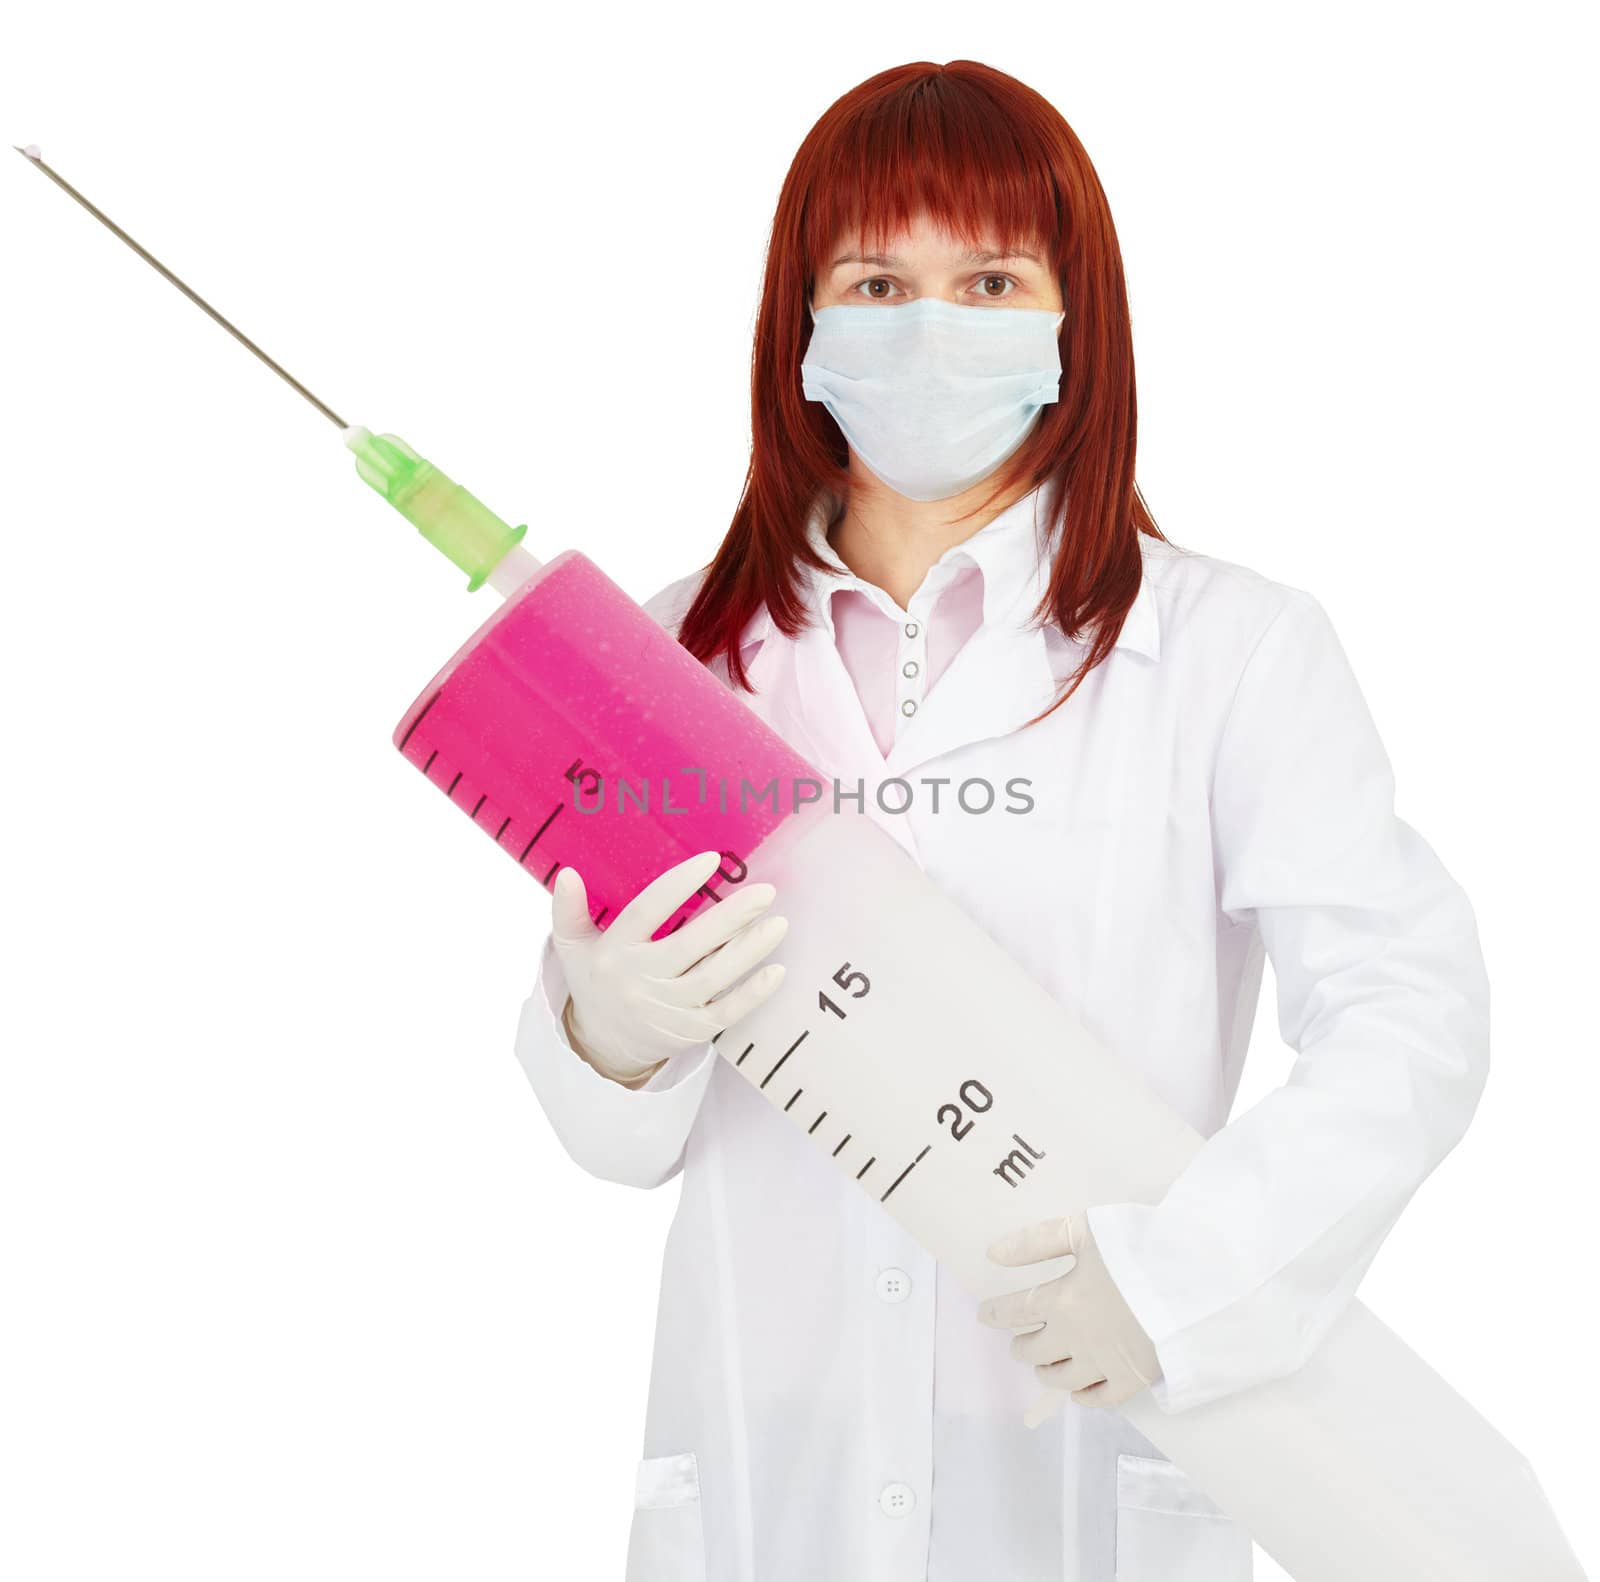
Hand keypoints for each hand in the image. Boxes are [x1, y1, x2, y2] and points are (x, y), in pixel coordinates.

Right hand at [551, 849, 788, 1082]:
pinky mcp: (691, 1031)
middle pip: (690, 945)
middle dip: (731, 917)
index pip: (647, 912)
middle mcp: (641, 980)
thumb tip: (567, 873)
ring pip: (715, 977)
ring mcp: (668, 1008)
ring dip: (750, 950)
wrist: (603, 1046)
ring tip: (779, 923)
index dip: (678, 885)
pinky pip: (726, 1012)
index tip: (712, 860)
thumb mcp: (572, 947)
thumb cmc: (596, 981)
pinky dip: (753, 994)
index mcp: (614, 952)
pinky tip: (777, 970)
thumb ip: (567, 911)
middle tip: (766, 892)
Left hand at [978, 1210, 1159, 1417]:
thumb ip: (1036, 1241)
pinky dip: (1083, 1397)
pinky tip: (1078, 1391)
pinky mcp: (1132, 1381)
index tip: (985, 1316)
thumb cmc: (1140, 1250)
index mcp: (1058, 1299)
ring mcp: (1102, 1363)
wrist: (1194, 1285)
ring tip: (1044, 1366)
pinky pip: (1098, 1399)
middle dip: (1021, 1347)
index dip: (996, 1314)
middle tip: (1019, 1343)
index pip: (1014, 1311)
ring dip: (1046, 1372)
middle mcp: (1073, 1338)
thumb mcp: (1085, 1231)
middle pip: (1033, 1351)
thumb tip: (992, 1254)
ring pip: (1059, 1379)